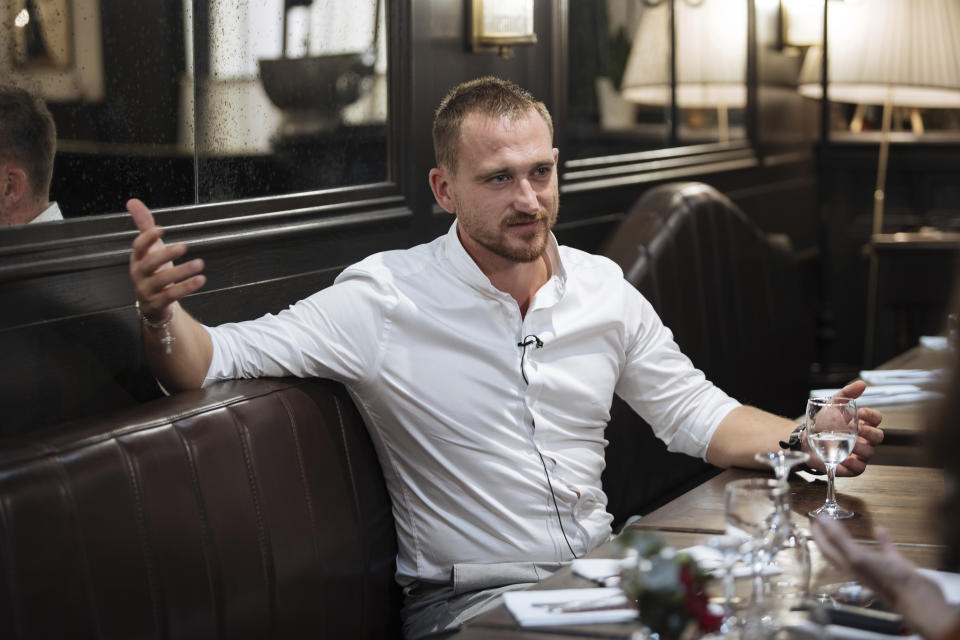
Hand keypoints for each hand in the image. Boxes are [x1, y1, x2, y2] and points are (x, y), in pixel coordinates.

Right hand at [128, 198, 205, 320]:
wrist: (153, 304)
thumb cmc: (153, 271)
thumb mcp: (150, 248)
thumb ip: (144, 226)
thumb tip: (133, 202)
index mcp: (138, 258)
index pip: (138, 246)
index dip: (148, 238)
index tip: (161, 229)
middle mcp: (139, 274)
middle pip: (149, 263)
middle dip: (166, 254)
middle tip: (183, 246)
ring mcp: (147, 290)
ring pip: (162, 281)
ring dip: (182, 272)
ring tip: (200, 264)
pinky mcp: (157, 303)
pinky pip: (171, 295)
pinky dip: (186, 287)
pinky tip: (200, 279)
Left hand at [804, 380, 883, 476]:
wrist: (806, 438)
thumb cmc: (822, 423)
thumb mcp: (833, 405)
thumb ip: (847, 394)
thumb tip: (861, 384)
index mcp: (862, 423)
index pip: (877, 419)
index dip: (872, 416)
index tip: (860, 413)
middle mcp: (864, 438)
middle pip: (878, 436)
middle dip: (869, 433)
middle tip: (856, 430)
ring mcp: (858, 453)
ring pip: (870, 452)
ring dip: (861, 448)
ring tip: (849, 444)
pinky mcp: (850, 467)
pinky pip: (860, 468)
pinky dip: (854, 464)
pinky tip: (844, 458)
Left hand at [812, 517, 956, 638]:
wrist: (917, 596)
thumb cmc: (886, 579)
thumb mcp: (858, 557)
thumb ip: (840, 539)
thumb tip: (823, 521)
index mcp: (847, 565)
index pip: (827, 549)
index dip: (819, 535)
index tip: (813, 520)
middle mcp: (859, 566)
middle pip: (838, 550)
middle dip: (829, 536)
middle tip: (824, 520)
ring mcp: (877, 566)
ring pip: (860, 550)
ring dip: (851, 537)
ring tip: (844, 523)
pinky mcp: (895, 565)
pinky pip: (885, 550)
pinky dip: (882, 539)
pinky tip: (881, 529)